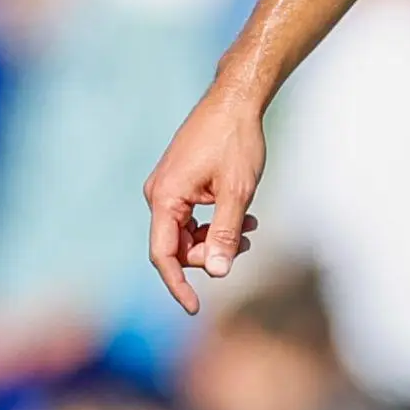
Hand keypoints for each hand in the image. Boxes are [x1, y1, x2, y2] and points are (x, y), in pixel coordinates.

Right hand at [144, 84, 265, 311]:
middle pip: (178, 246)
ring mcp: (168, 188)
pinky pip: (192, 217)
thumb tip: (216, 272)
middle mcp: (159, 195)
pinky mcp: (179, 182)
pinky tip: (244, 216)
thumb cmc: (235, 140)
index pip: (163, 255)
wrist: (234, 100)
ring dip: (217, 238)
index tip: (194, 309)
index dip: (178, 285)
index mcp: (165, 198)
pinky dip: (216, 222)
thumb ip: (225, 233)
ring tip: (251, 226)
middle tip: (246, 243)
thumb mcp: (237, 191)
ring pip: (188, 233)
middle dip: (211, 253)